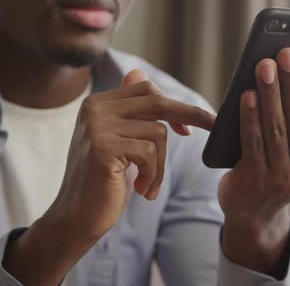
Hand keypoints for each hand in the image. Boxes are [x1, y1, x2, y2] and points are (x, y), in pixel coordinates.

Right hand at [4, 69, 214, 284]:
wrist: (76, 218)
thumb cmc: (102, 181)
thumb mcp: (117, 140)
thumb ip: (128, 110)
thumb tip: (139, 71)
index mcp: (96, 103)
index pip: (144, 89)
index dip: (172, 105)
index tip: (187, 128)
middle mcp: (94, 109)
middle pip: (155, 101)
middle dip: (189, 114)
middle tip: (213, 126)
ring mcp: (97, 127)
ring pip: (157, 132)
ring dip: (161, 165)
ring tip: (149, 185)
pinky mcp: (103, 149)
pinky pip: (150, 153)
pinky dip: (154, 175)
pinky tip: (144, 191)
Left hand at [218, 48, 289, 273]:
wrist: (252, 212)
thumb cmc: (273, 168)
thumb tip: (285, 75)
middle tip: (285, 52)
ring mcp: (284, 180)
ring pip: (276, 127)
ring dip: (269, 93)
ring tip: (263, 66)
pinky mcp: (257, 182)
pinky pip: (253, 142)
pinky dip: (249, 117)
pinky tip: (246, 95)